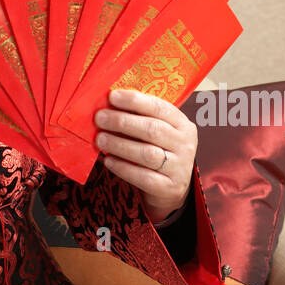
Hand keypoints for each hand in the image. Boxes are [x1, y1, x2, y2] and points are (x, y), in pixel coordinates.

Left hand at [94, 86, 196, 224]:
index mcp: (182, 124)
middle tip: (100, 118)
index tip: (112, 96)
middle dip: (122, 122)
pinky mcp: (170, 187)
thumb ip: (137, 117)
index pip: (159, 107)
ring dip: (119, 145)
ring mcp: (180, 167)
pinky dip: (123, 168)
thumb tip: (107, 105)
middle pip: (152, 129)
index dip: (135, 101)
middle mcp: (185, 144)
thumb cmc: (156, 150)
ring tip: (100, 139)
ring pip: (147, 154)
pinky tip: (108, 160)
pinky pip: (144, 177)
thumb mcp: (155, 130)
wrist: (170, 187)